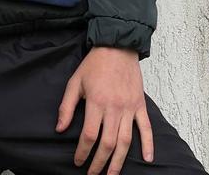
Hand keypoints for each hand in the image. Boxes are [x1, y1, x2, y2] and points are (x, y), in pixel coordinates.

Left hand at [55, 46, 152, 174]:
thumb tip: (60, 129)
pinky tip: (147, 160)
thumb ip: (66, 106)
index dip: (83, 152)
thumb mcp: (75, 82)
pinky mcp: (140, 105)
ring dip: (119, 162)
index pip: (89, 135)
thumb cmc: (94, 64)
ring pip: (125, 141)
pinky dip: (148, 145)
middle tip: (92, 174)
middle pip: (107, 143)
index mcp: (96, 102)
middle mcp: (114, 108)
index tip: (78, 162)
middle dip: (99, 163)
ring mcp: (129, 108)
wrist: (117, 46)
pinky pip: (146, 128)